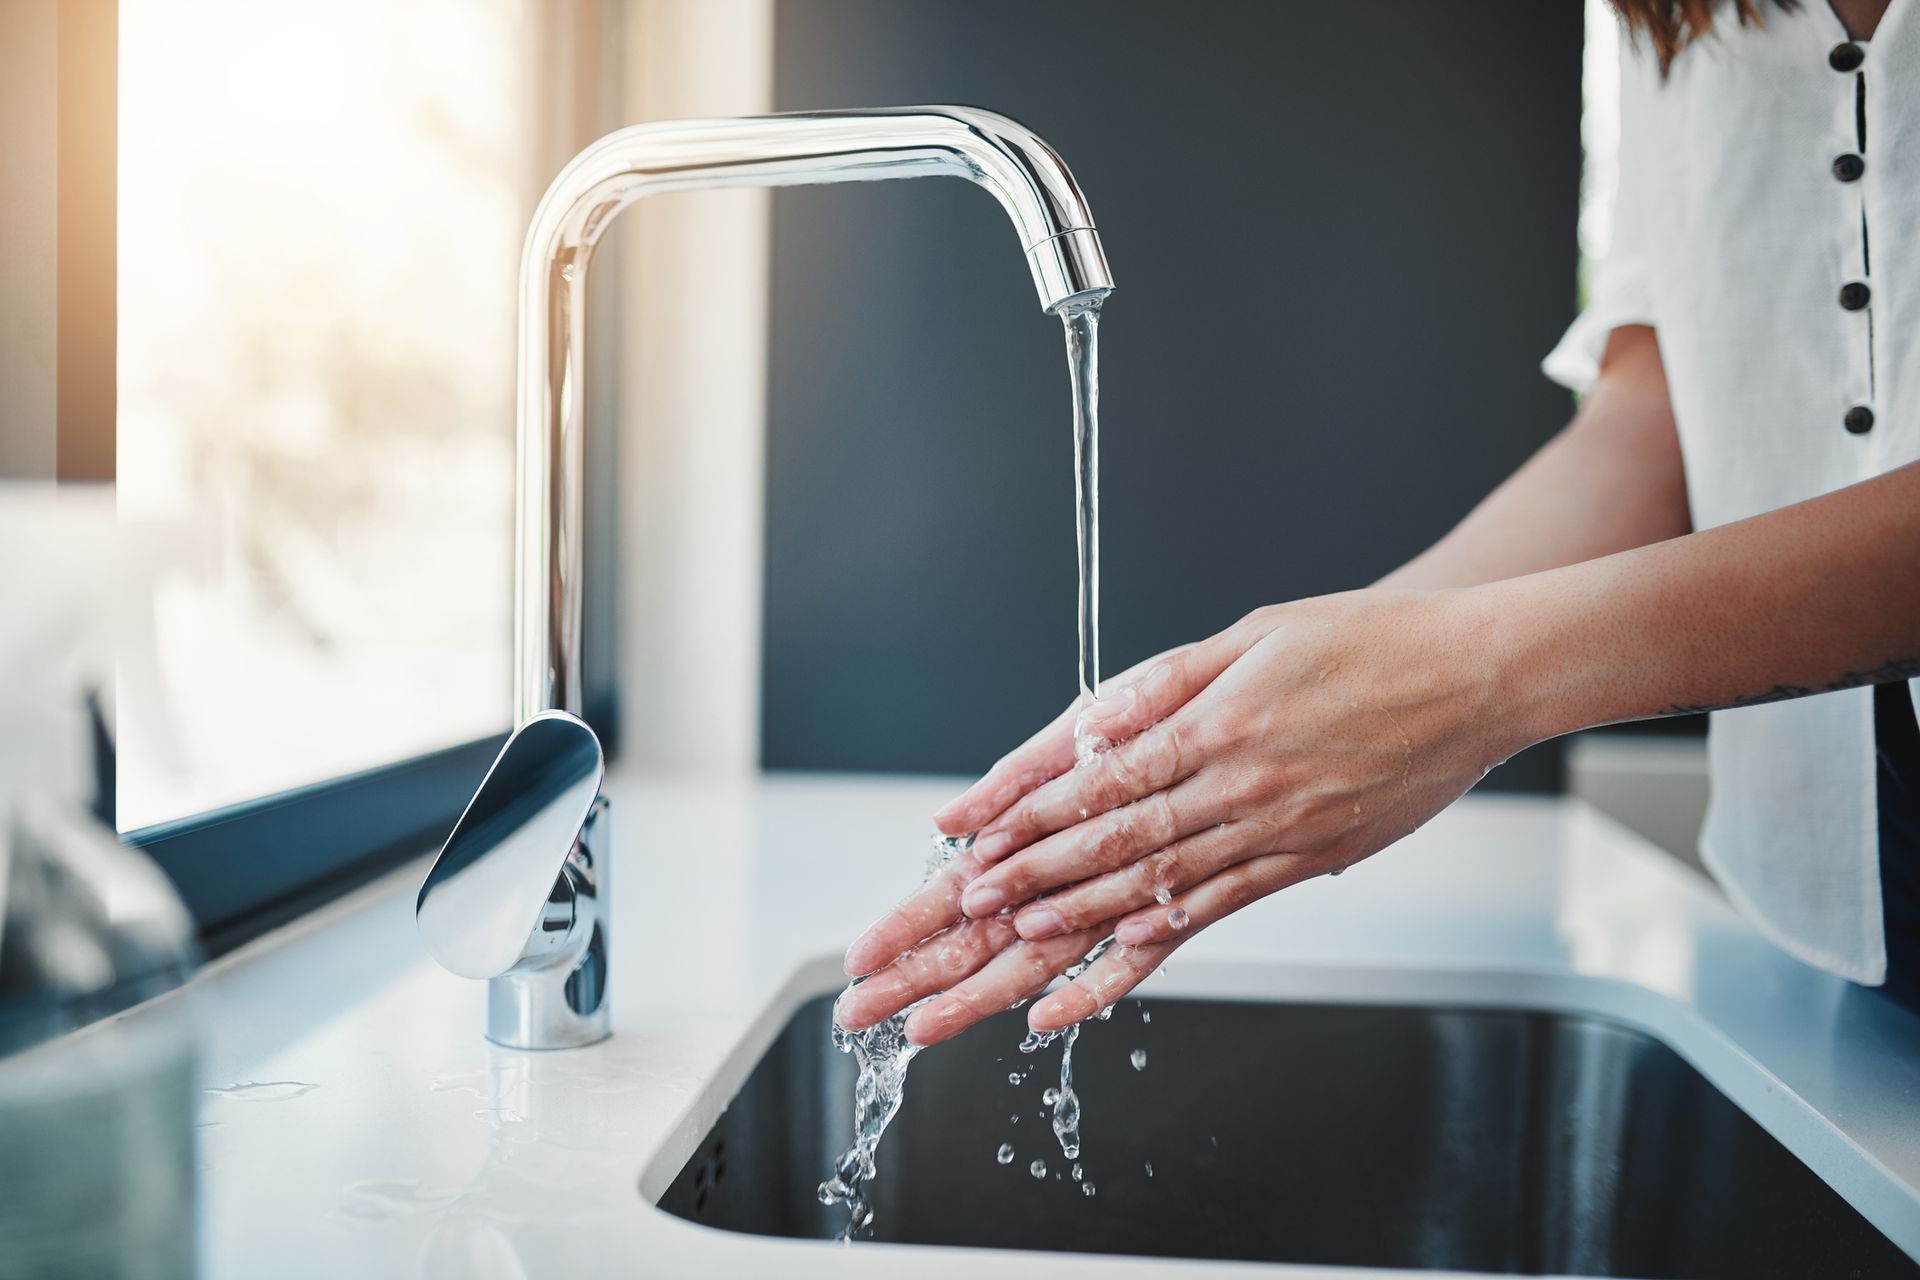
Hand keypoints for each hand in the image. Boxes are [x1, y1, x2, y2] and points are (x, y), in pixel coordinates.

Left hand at [836, 588, 1520, 1044]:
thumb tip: (1088, 723)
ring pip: (1154, 891)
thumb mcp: (1252, 633)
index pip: (1101, 779)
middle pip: (1113, 845)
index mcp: (1219, 722)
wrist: (1477, 676)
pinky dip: (1150, 949)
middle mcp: (1240, 786)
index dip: (1028, 813)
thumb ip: (1163, 683)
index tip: (971, 838)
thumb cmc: (1363, 641)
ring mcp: (1274, 834)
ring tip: (1002, 951)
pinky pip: (1215, 914)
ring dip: (1071, 924)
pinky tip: (1095, 975)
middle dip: (1023, 881)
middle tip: (962, 909)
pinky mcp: (1304, 865)